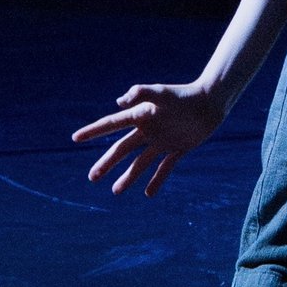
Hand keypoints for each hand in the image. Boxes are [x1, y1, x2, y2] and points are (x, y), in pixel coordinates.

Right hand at [72, 75, 226, 196]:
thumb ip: (140, 93)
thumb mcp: (161, 93)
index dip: (93, 131)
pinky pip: (164, 167)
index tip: (75, 138)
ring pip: (140, 163)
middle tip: (92, 178)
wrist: (211, 101)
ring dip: (128, 177)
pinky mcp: (177, 148)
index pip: (111, 124)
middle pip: (122, 149)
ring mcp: (162, 140)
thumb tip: (118, 101)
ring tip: (115, 192)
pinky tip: (148, 194)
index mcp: (140, 116)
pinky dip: (156, 180)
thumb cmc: (185, 94)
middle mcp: (148, 129)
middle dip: (106, 163)